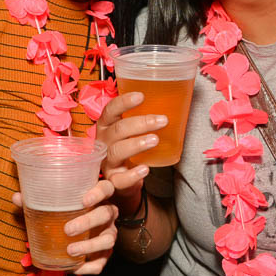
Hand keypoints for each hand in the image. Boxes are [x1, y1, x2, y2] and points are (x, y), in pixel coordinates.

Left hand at [11, 181, 118, 275]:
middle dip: (88, 222)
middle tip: (68, 229)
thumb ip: (37, 201)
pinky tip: (75, 267)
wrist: (75, 234)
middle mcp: (108, 214)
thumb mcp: (53, 206)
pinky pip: (101, 262)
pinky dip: (89, 267)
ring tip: (70, 251)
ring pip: (108, 239)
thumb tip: (16, 197)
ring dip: (90, 246)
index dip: (99, 193)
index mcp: (98, 197)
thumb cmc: (66, 214)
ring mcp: (109, 234)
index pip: (106, 188)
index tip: (84, 200)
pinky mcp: (105, 254)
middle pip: (106, 214)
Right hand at [95, 91, 163, 216]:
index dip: (124, 102)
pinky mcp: (113, 179)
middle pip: (118, 129)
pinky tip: (145, 169)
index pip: (111, 110)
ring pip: (117, 151)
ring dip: (137, 144)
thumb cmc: (127, 146)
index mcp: (106, 125)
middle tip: (162, 120)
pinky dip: (132, 175)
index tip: (141, 96)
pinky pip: (120, 179)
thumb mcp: (130, 130)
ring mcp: (107, 161)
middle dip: (140, 123)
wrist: (121, 177)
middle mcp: (104, 142)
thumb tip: (172, 101)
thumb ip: (143, 117)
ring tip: (155, 140)